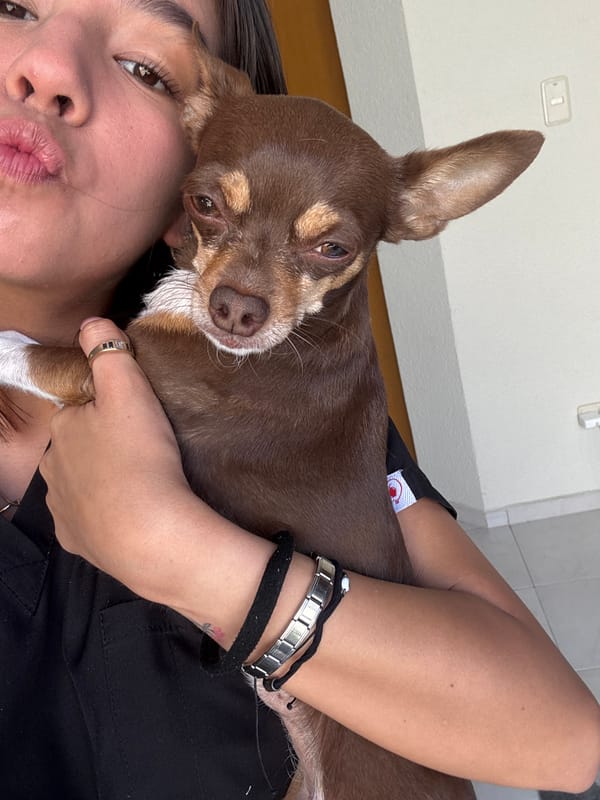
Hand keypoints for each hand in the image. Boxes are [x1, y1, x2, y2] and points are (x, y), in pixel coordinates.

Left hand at [40, 317, 193, 597]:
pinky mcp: (77, 540)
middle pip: (78, 447)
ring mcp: (62, 509)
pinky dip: (105, 516)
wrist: (149, 535)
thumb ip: (108, 350)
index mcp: (63, 429)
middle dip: (102, 446)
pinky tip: (129, 515)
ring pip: (80, 485)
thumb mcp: (129, 390)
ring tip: (140, 483)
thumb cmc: (140, 457)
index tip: (138, 419)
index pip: (82, 409)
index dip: (109, 410)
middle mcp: (52, 468)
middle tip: (144, 450)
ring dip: (102, 481)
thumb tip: (90, 322)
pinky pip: (89, 522)